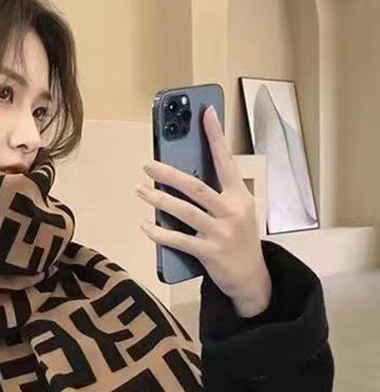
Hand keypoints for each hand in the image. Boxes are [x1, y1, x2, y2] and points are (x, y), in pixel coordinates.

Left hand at [135, 105, 271, 316]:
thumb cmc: (238, 239)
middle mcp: (231, 211)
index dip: (216, 136)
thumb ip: (216, 194)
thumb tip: (183, 175)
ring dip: (158, 200)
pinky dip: (159, 233)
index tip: (206, 113)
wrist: (252, 278)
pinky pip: (178, 240)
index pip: (226, 160)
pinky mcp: (209, 253)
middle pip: (196, 187)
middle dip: (169, 174)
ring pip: (184, 212)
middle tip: (147, 164)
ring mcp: (221, 233)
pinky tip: (144, 225)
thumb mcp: (236, 212)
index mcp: (239, 196)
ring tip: (139, 190)